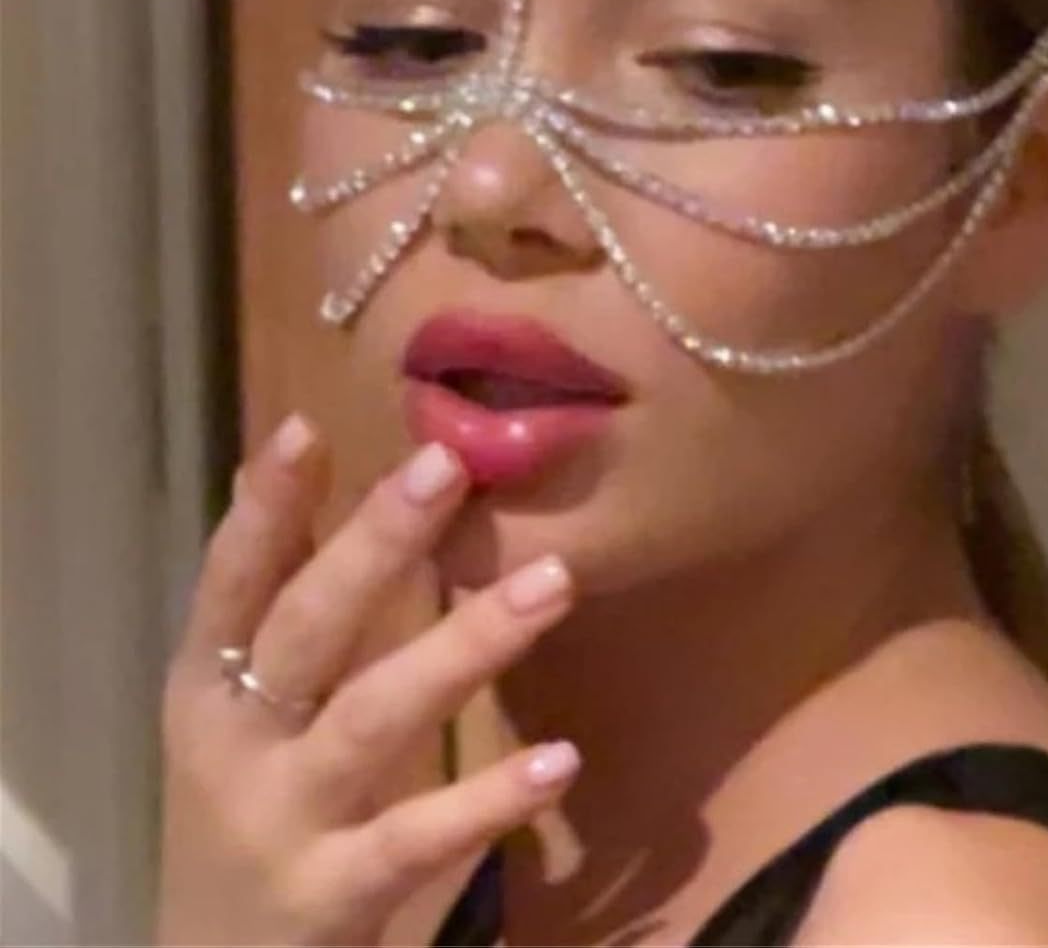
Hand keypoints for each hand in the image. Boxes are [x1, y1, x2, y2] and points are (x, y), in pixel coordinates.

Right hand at [156, 416, 577, 944]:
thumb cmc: (247, 801)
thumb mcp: (238, 699)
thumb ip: (273, 587)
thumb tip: (292, 454)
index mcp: (209, 683)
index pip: (233, 580)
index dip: (266, 508)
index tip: (310, 429)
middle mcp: (235, 744)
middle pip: (307, 630)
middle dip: (374, 545)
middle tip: (450, 465)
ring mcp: (282, 821)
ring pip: (374, 718)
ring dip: (465, 646)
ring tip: (553, 585)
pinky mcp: (333, 895)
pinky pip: (418, 839)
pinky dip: (489, 798)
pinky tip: (561, 759)